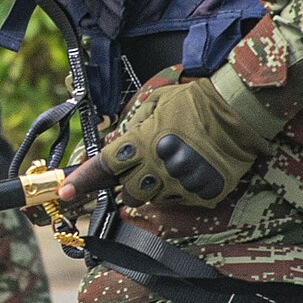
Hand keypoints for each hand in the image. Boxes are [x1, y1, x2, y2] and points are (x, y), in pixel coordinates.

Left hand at [59, 68, 274, 210]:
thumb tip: (119, 141)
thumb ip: (134, 125)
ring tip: (171, 163)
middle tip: (143, 166)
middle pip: (126, 192)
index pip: (103, 167)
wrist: (236, 112)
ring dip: (154, 186)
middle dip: (128, 183)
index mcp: (142, 142)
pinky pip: (179, 199)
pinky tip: (191, 169)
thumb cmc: (195, 102)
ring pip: (152, 198)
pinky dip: (180, 188)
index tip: (65, 192)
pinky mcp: (200, 193)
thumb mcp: (156, 102)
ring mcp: (179, 182)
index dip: (82, 181)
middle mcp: (157, 166)